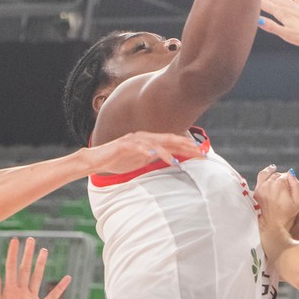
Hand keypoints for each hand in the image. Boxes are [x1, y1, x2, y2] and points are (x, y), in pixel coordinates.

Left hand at [0, 237, 68, 298]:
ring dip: (41, 264)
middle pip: (25, 269)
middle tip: (30, 240)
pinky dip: (60, 287)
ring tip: (44, 250)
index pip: (11, 268)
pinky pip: (52, 296)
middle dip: (27, 254)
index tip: (14, 240)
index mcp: (9, 291)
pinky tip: (67, 278)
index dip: (12, 254)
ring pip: (37, 277)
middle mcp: (21, 292)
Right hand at [85, 131, 204, 173]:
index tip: (202, 153)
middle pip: (168, 139)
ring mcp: (133, 139)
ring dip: (166, 151)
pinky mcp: (122, 144)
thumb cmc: (118, 160)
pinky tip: (152, 154)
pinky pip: (135, 146)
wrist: (96, 160)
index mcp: (150, 141)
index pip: (172, 143)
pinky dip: (144, 150)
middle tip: (199, 152)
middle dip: (184, 145)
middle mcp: (144, 137)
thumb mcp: (141, 161)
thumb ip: (154, 158)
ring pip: (154, 143)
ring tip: (177, 160)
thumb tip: (171, 159)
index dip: (187, 147)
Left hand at [253, 165, 298, 232]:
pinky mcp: (256, 191)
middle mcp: (269, 183)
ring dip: (273, 175)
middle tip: (286, 189)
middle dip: (282, 179)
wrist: (271, 227)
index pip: (287, 175)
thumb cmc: (286, 216)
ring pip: (268, 175)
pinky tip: (269, 173)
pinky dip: (265, 174)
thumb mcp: (297, 202)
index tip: (291, 188)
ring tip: (276, 172)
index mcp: (280, 184)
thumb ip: (296, 185)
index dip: (290, 181)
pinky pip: (260, 177)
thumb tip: (291, 173)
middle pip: (278, 175)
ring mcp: (261, 187)